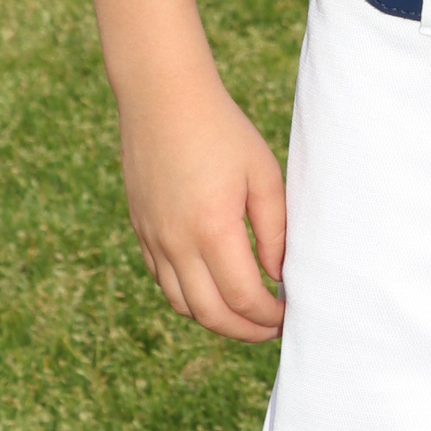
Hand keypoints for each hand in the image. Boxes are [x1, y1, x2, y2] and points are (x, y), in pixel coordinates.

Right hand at [117, 59, 287, 342]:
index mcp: (212, 229)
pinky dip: (189, 298)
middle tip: (271, 328)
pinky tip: (213, 288)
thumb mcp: (264, 174)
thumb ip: (274, 230)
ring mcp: (153, 240)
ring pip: (182, 305)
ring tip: (245, 315)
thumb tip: (278, 275)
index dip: (268, 315)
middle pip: (210, 315)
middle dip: (244, 330)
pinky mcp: (141, 231)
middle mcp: (176, 243)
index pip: (242, 297)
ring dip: (215, 320)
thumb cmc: (223, 131)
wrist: (163, 100)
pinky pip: (163, 282)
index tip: (288, 313)